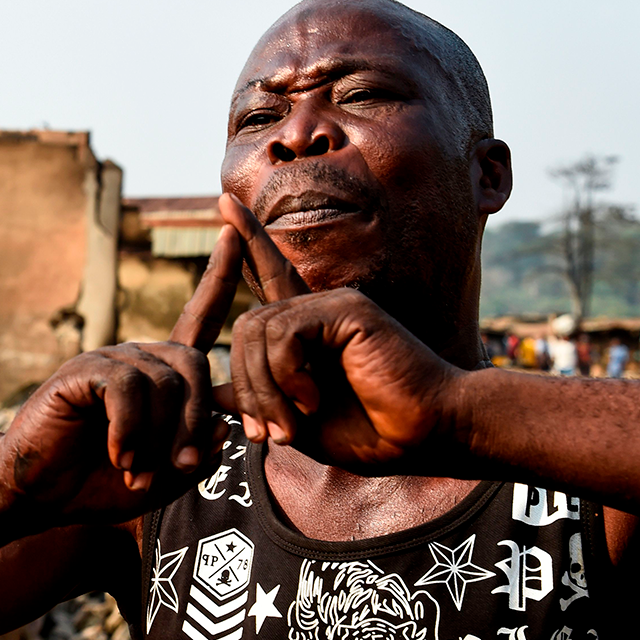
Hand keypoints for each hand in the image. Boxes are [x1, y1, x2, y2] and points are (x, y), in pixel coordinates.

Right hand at [0, 222, 247, 524]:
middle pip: (194, 366)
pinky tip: (120, 456)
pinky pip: (127, 388)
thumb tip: (225, 421)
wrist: (35, 493)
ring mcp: (109, 359)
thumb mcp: (163, 478)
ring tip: (135, 472)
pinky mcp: (82, 370)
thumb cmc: (97, 484)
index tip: (232, 231)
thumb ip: (200, 454)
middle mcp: (137, 357)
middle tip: (180, 468)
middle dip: (194, 424)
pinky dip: (130, 429)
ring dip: (157, 438)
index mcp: (159, 374)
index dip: (217, 276)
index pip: (198, 316)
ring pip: (162, 384)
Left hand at [216, 193, 465, 471]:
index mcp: (308, 331)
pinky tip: (312, 398)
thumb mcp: (299, 425)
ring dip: (265, 388)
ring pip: (259, 329)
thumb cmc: (372, 435)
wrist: (425, 438)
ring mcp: (332, 304)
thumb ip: (260, 404)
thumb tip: (213, 393)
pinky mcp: (347, 308)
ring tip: (292, 425)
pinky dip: (286, 373)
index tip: (224, 201)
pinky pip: (285, 332)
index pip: (269, 277)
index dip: (249, 239)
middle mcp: (318, 309)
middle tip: (266, 434)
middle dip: (247, 387)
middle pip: (246, 326)